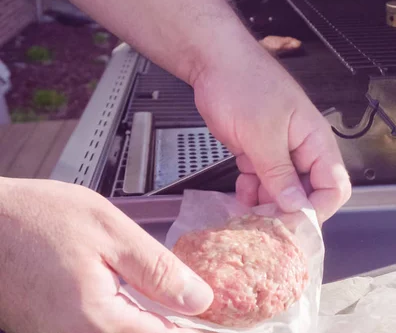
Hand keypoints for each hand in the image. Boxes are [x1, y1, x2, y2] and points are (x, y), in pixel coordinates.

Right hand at [0, 178, 212, 332]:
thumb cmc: (35, 218)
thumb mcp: (110, 231)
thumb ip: (158, 270)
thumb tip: (199, 299)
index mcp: (96, 320)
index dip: (196, 331)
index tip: (215, 321)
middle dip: (172, 328)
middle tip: (196, 314)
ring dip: (150, 327)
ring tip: (173, 312)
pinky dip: (125, 324)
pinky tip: (139, 310)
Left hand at [191, 32, 350, 222]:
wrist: (214, 62)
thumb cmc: (244, 85)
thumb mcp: (263, 134)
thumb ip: (280, 173)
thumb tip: (298, 207)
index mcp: (315, 141)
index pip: (333, 186)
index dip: (317, 209)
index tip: (293, 224)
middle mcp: (301, 149)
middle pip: (307, 192)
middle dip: (287, 209)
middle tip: (265, 223)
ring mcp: (279, 151)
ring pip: (282, 190)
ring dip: (267, 203)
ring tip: (248, 209)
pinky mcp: (258, 151)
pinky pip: (262, 180)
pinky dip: (253, 190)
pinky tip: (241, 192)